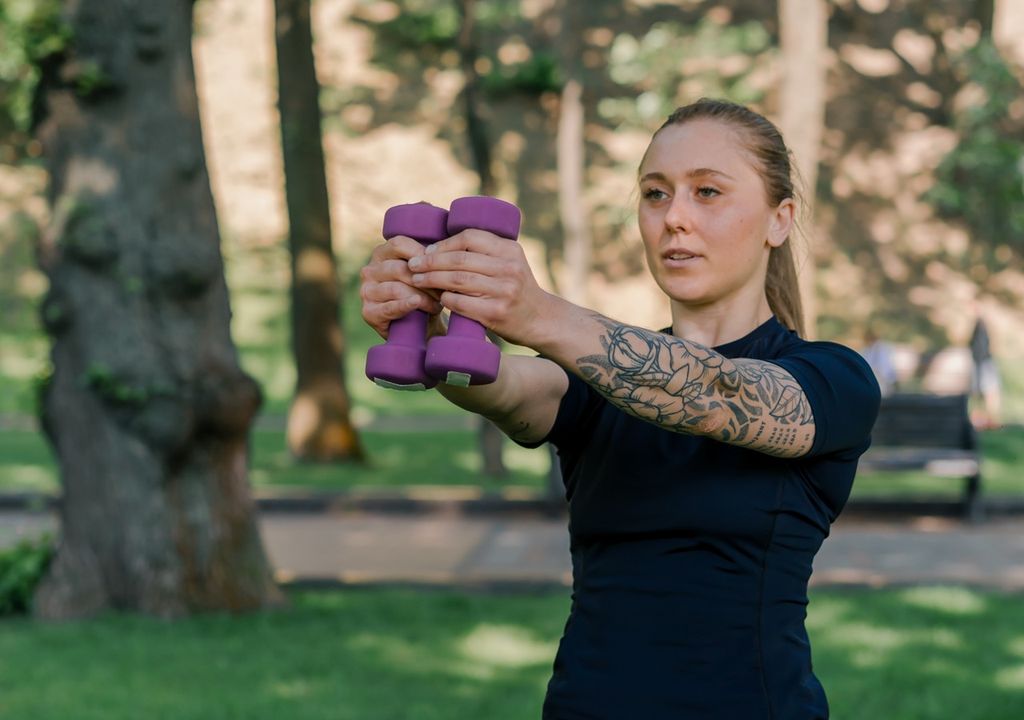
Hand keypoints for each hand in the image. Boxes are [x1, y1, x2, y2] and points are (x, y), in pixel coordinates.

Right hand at [359, 235, 444, 339]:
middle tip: (443, 290)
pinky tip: (417, 303)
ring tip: (437, 304)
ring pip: (396, 288)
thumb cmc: (423, 293)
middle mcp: (369, 271)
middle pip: (399, 268)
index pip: (398, 244)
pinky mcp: (368, 313)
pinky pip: (389, 307)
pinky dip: (405, 305)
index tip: (439, 264)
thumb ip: (425, 259)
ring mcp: (366, 292)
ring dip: (421, 297)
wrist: (418, 327)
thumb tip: (437, 251)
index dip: (420, 253)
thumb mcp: (423, 272)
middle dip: (425, 280)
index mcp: (380, 254)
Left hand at [406, 228, 554, 347]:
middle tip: (413, 265)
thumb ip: (487, 251)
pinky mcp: (497, 312)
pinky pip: (462, 303)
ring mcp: (504, 291)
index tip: (427, 250)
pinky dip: (445, 299)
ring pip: (458, 280)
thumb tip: (441, 243)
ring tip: (417, 280)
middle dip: (431, 261)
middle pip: (460, 259)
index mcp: (510, 250)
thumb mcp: (511, 262)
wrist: (541, 319)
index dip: (444, 243)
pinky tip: (437, 298)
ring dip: (432, 279)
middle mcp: (509, 268)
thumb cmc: (517, 289)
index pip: (470, 237)